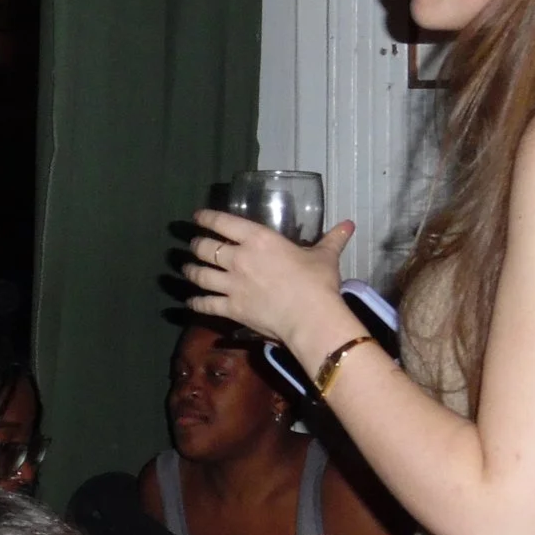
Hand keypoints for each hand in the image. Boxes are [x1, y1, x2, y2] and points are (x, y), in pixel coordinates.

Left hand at [183, 209, 356, 363]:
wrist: (310, 317)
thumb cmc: (317, 282)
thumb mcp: (325, 256)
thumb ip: (332, 239)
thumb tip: (349, 224)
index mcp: (258, 239)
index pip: (223, 223)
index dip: (206, 218)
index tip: (197, 217)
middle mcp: (238, 258)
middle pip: (205, 248)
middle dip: (196, 245)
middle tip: (193, 245)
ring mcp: (232, 284)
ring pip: (199, 275)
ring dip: (189, 271)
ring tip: (185, 269)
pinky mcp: (231, 309)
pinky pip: (206, 304)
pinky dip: (195, 302)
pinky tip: (190, 302)